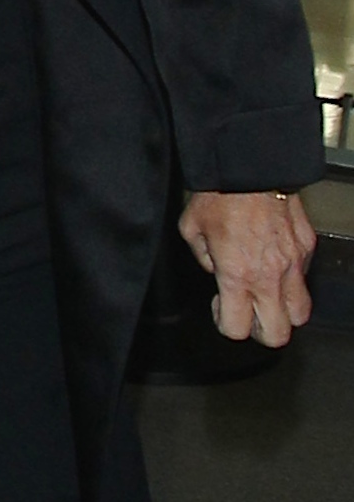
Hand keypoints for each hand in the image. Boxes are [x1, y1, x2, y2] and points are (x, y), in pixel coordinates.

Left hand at [179, 190, 315, 347]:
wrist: (253, 166)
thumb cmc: (220, 194)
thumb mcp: (192, 231)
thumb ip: (203, 260)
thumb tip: (216, 269)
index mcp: (237, 276)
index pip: (238, 329)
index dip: (225, 323)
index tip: (220, 307)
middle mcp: (270, 276)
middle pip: (277, 335)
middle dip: (260, 330)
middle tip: (247, 310)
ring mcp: (294, 264)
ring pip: (300, 313)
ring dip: (282, 311)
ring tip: (265, 294)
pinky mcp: (308, 248)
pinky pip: (304, 279)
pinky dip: (291, 280)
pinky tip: (273, 262)